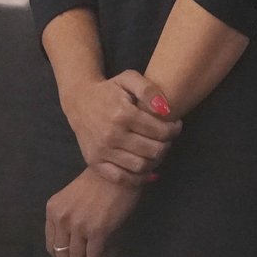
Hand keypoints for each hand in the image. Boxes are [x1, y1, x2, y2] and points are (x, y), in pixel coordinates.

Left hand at [46, 167, 141, 256]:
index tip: (77, 254)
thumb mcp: (71, 197)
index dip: (64, 256)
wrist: (118, 170)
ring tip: (103, 253)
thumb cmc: (98, 181)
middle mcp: (62, 219)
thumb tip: (71, 245)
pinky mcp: (97, 231)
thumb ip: (66, 217)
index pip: (51, 246)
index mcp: (53, 210)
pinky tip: (112, 249)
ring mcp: (79, 226)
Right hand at [59, 72, 181, 185]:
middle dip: (167, 144)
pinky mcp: (94, 162)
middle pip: (153, 150)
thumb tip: (165, 109)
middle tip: (168, 138)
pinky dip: (138, 178)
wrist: (79, 101)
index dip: (174, 129)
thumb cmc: (109, 89)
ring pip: (140, 166)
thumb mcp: (129, 78)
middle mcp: (112, 135)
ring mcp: (102, 151)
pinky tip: (148, 170)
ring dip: (155, 160)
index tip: (176, 125)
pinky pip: (121, 178)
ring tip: (157, 149)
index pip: (160, 131)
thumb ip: (148, 90)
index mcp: (123, 114)